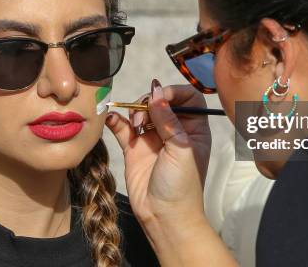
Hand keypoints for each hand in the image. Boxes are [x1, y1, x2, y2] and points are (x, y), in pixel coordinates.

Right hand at [105, 80, 211, 227]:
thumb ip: (168, 119)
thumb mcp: (181, 149)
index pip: (188, 97)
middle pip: (160, 101)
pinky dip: (117, 121)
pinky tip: (112, 118)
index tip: (160, 96)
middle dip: (150, 102)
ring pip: (141, 112)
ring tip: (135, 127)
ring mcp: (153, 139)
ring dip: (134, 112)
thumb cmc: (182, 186)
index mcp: (194, 129)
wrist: (165, 217)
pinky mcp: (134, 149)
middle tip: (143, 116)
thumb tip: (156, 91)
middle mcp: (174, 131)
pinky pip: (123, 128)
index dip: (175, 92)